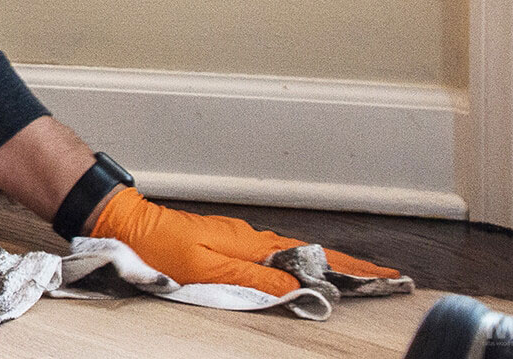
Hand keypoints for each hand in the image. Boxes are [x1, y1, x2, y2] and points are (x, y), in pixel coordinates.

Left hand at [91, 187, 401, 294]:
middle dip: (350, 268)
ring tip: (356, 278)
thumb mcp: (209, 269)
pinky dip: (299, 263)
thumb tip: (300, 287)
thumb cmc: (161, 248)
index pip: (315, 258)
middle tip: (385, 280)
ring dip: (328, 266)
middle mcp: (252, 239)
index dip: (351, 270)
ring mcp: (240, 240)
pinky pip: (275, 254)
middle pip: (313, 254)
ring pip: (296, 253)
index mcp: (254, 245)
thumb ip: (255, 279)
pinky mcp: (226, 245)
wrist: (127, 224)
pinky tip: (302, 271)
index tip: (385, 278)